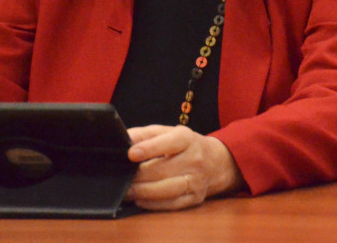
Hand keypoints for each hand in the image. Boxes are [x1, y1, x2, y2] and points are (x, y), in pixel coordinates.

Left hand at [123, 124, 242, 210]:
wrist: (215, 162)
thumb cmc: (184, 145)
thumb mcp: (167, 132)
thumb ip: (144, 134)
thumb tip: (123, 139)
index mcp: (186, 138)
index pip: (168, 143)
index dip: (149, 148)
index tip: (131, 154)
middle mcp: (194, 159)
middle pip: (163, 169)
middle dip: (139, 175)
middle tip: (121, 178)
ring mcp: (197, 180)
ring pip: (167, 189)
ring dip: (144, 191)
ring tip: (127, 191)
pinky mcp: (195, 198)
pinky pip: (172, 204)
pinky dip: (153, 204)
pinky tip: (140, 200)